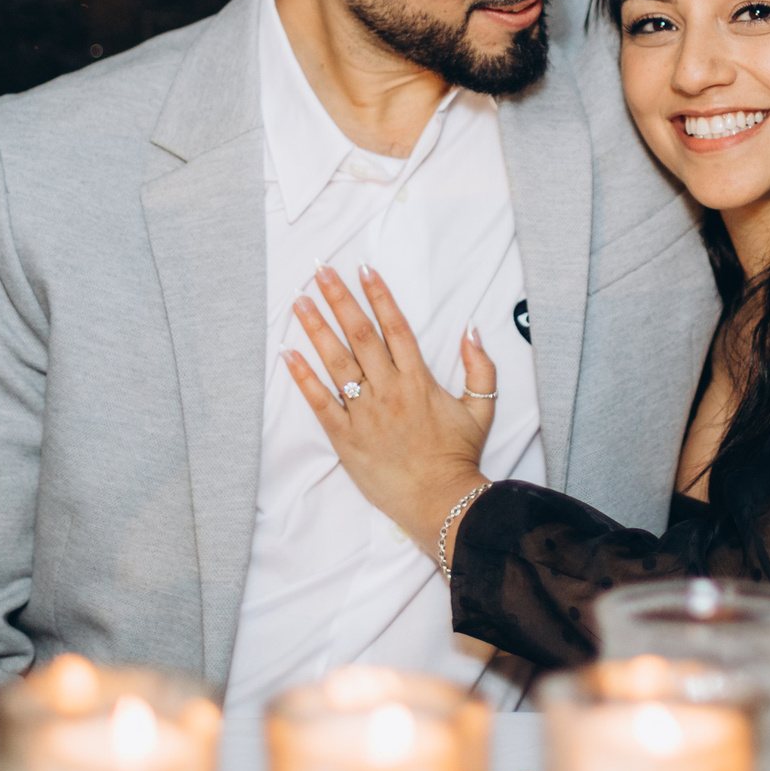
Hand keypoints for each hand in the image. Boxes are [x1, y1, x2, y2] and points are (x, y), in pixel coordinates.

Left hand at [282, 265, 495, 551]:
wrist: (441, 501)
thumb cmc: (459, 457)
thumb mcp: (481, 409)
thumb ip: (480, 368)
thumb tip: (472, 330)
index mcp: (419, 380)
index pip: (395, 327)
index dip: (378, 295)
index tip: (363, 268)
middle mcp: (390, 390)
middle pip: (360, 334)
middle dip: (339, 299)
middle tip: (320, 271)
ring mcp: (366, 413)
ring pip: (337, 362)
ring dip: (316, 329)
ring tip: (299, 302)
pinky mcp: (346, 438)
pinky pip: (320, 403)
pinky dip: (303, 379)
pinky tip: (288, 355)